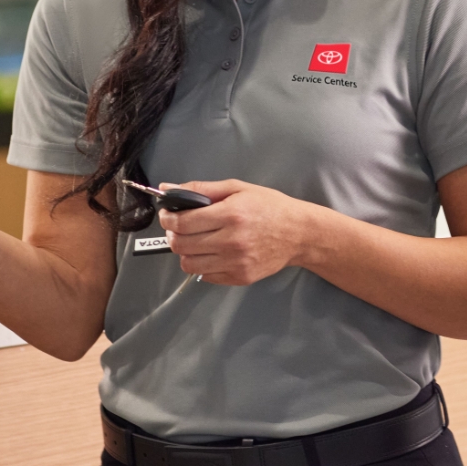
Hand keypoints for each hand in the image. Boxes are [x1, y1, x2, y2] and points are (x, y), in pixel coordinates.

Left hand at [159, 179, 316, 285]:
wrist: (299, 234)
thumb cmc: (270, 207)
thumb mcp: (238, 188)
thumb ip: (202, 189)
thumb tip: (168, 188)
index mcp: (231, 215)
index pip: (183, 223)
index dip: (168, 219)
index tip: (167, 215)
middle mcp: (232, 241)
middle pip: (181, 244)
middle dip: (173, 234)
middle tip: (180, 228)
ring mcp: (236, 263)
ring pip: (189, 264)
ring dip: (185, 252)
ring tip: (195, 241)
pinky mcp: (240, 277)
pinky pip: (205, 276)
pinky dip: (202, 264)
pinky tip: (212, 252)